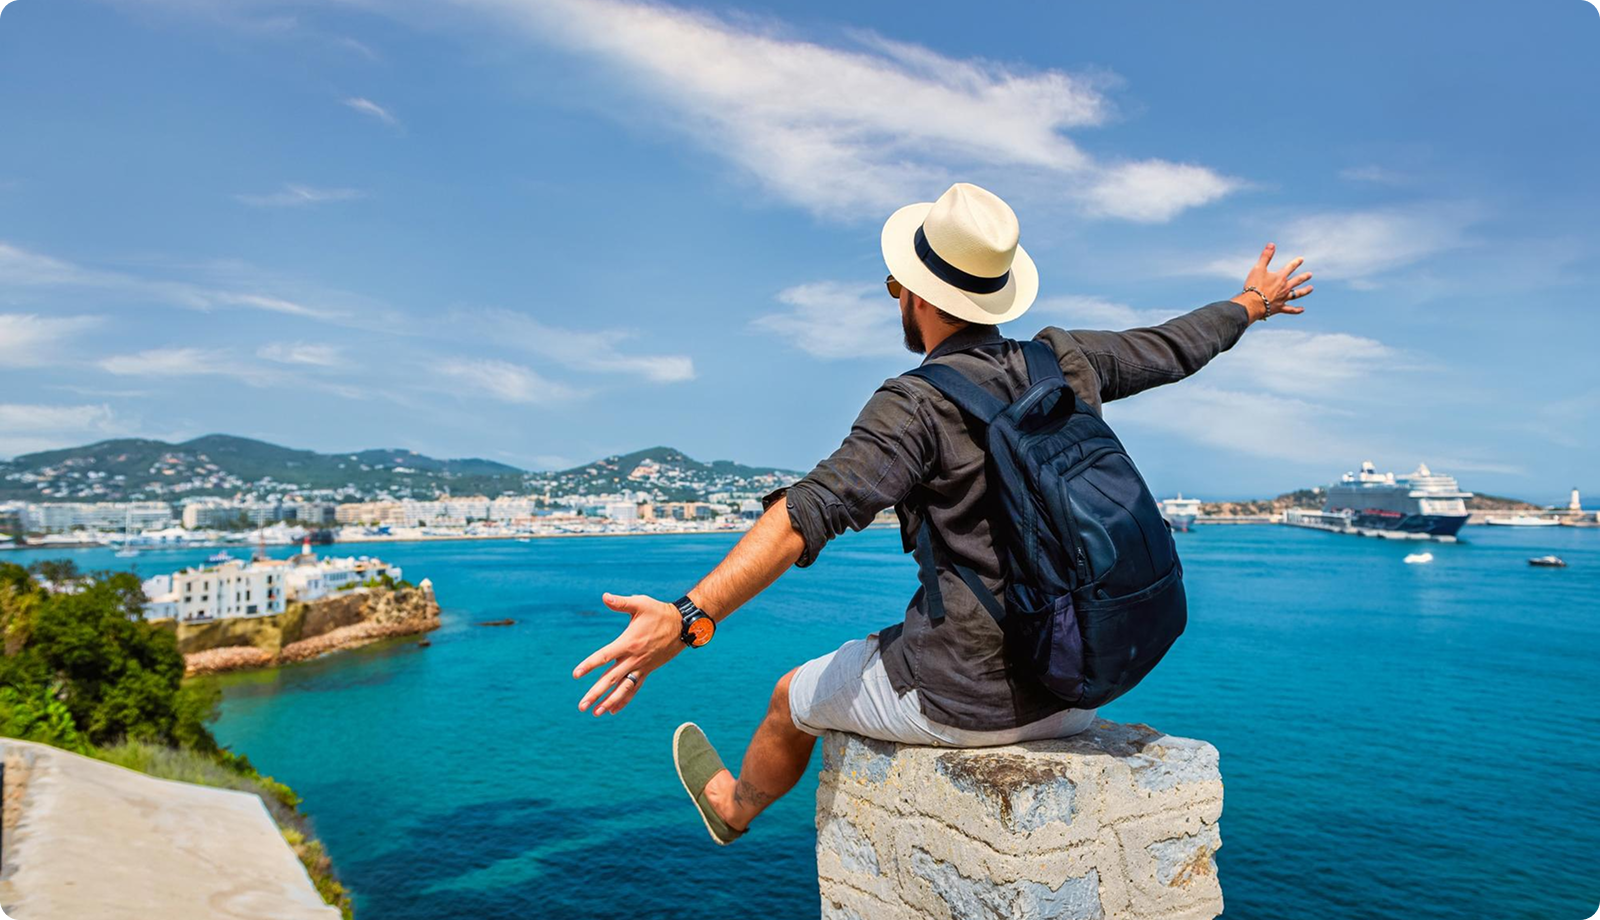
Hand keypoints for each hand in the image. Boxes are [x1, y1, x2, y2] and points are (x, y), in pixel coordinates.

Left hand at [573, 592, 683, 715]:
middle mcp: (633, 659)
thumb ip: (621, 602)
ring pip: (623, 689)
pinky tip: (613, 710)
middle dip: (595, 693)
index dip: (589, 665)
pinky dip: (623, 700)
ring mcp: (641, 667)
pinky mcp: (647, 671)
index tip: (575, 675)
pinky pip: (634, 688)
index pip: (604, 656)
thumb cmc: (659, 612)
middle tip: (581, 706)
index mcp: (628, 643)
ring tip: (596, 713)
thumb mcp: (641, 604)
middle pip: (610, 679)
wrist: (683, 626)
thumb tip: (604, 596)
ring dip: (609, 702)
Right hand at [1234, 243, 1313, 320]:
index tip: (1301, 259)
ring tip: (1311, 288)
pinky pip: (1290, 309)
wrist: (1252, 303)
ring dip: (1304, 291)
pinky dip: (1296, 310)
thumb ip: (1266, 256)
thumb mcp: (1258, 268)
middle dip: (1304, 277)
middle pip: (1297, 281)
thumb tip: (1272, 244)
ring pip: (1296, 294)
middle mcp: (1284, 287)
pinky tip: (1302, 309)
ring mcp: (1283, 298)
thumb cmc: (1254, 285)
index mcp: (1280, 277)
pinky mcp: (1279, 308)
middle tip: (1310, 274)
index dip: (1296, 262)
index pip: (1290, 267)